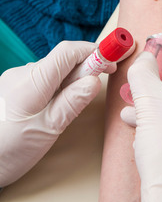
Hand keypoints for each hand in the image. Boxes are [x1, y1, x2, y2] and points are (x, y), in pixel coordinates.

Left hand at [0, 41, 101, 186]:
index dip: (94, 51)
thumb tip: (94, 81)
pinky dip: (55, 88)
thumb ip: (71, 103)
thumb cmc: (7, 150)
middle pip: (61, 61)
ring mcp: (15, 80)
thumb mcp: (47, 130)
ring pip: (52, 72)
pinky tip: (54, 108)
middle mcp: (22, 73)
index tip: (112, 61)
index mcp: (32, 80)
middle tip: (96, 87)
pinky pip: (41, 80)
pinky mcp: (12, 89)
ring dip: (69, 81)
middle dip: (84, 69)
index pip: (68, 51)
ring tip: (70, 108)